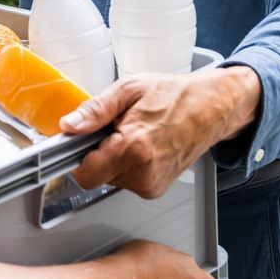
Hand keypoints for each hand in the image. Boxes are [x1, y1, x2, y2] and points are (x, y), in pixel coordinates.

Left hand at [62, 66, 260, 198]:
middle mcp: (142, 173)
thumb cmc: (175, 96)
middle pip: (96, 176)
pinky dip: (127, 166)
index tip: (79, 141)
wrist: (210, 109)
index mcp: (133, 147)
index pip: (85, 174)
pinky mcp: (155, 189)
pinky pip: (126, 181)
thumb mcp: (129, 89)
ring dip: (113, 159)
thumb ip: (95, 110)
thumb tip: (69, 125)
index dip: (77, 155)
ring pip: (110, 179)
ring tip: (133, 135)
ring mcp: (150, 185)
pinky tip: (143, 147)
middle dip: (98, 153)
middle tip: (115, 130)